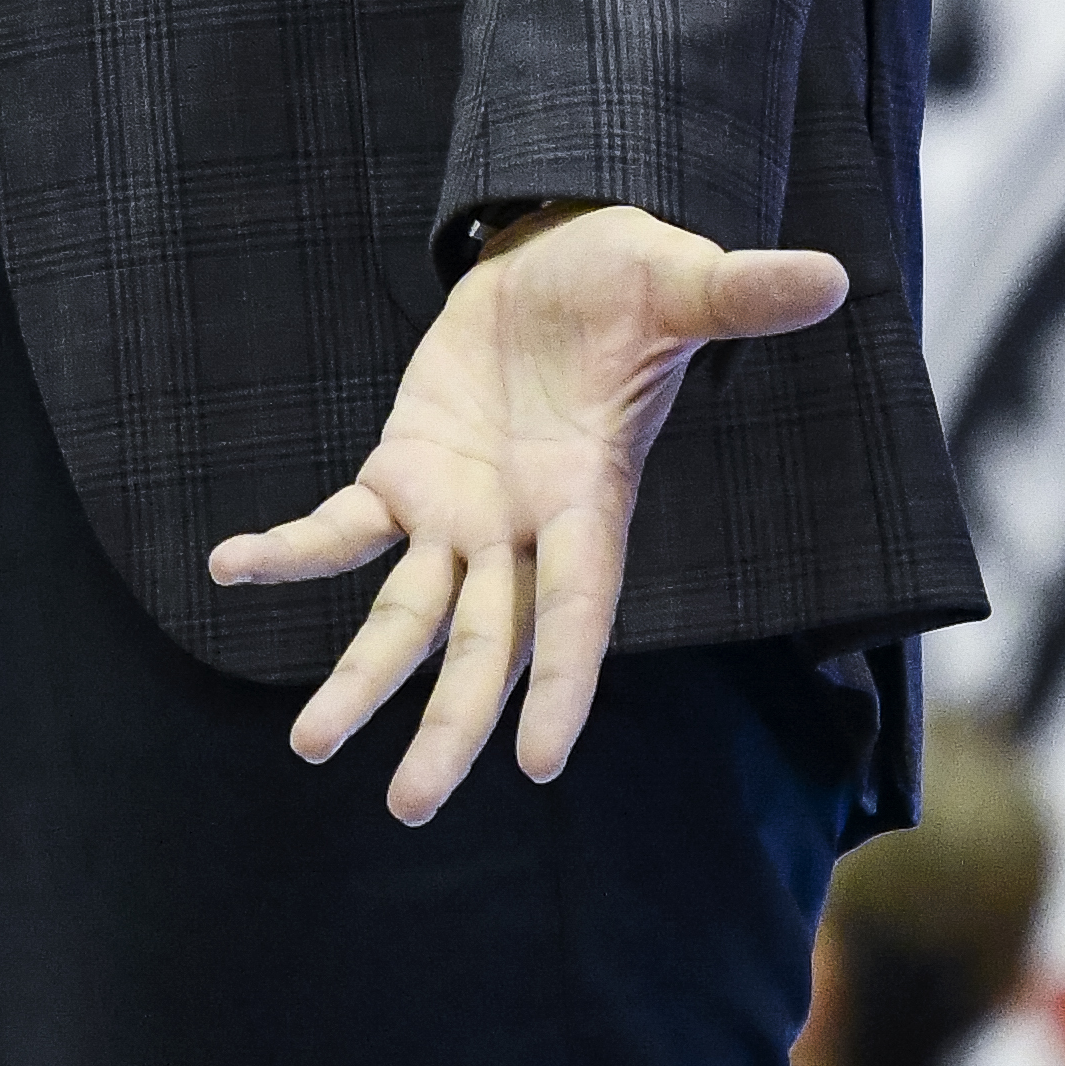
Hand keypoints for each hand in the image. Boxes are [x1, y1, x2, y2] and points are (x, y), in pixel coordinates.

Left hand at [206, 201, 846, 819]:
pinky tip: (230, 566)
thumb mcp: (680, 282)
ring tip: (309, 745)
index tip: (540, 765)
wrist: (560, 257)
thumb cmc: (632, 280)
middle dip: (449, 725)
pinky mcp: (403, 470)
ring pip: (407, 615)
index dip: (562, 681)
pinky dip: (289, 549)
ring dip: (362, 680)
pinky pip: (338, 526)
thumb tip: (834, 276)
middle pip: (485, 646)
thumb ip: (741, 296)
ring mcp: (459, 510)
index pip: (579, 607)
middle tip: (407, 808)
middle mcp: (522, 528)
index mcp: (590, 500)